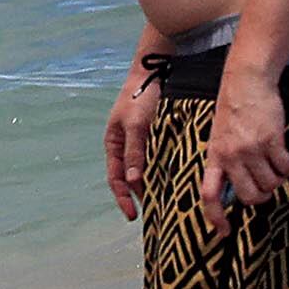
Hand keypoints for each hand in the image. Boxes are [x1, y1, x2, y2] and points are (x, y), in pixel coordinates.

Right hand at [103, 64, 158, 219]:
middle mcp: (125, 146)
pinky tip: (175, 181)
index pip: (115, 178)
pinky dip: (163, 173)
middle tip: (154, 215)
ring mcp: (141, 142)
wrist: (154, 72)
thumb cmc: (141, 98)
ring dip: (152, 186)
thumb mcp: (136, 126)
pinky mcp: (156, 137)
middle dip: (138, 197)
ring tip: (166, 203)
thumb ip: (135, 153)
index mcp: (113, 144)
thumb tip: (133, 181)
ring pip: (144, 171)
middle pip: (129, 178)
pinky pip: (157, 160)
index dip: (122, 198)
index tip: (133, 216)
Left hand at [198, 76, 288, 221]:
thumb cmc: (233, 111)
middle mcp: (230, 156)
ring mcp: (250, 150)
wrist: (245, 83)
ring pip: (271, 183)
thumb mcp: (220, 138)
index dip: (216, 217)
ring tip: (278, 165)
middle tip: (267, 185)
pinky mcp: (271, 141)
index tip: (224, 232)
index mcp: (214, 157)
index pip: (209, 194)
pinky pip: (287, 167)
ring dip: (279, 179)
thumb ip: (226, 161)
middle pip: (249, 196)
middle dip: (262, 196)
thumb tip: (239, 187)